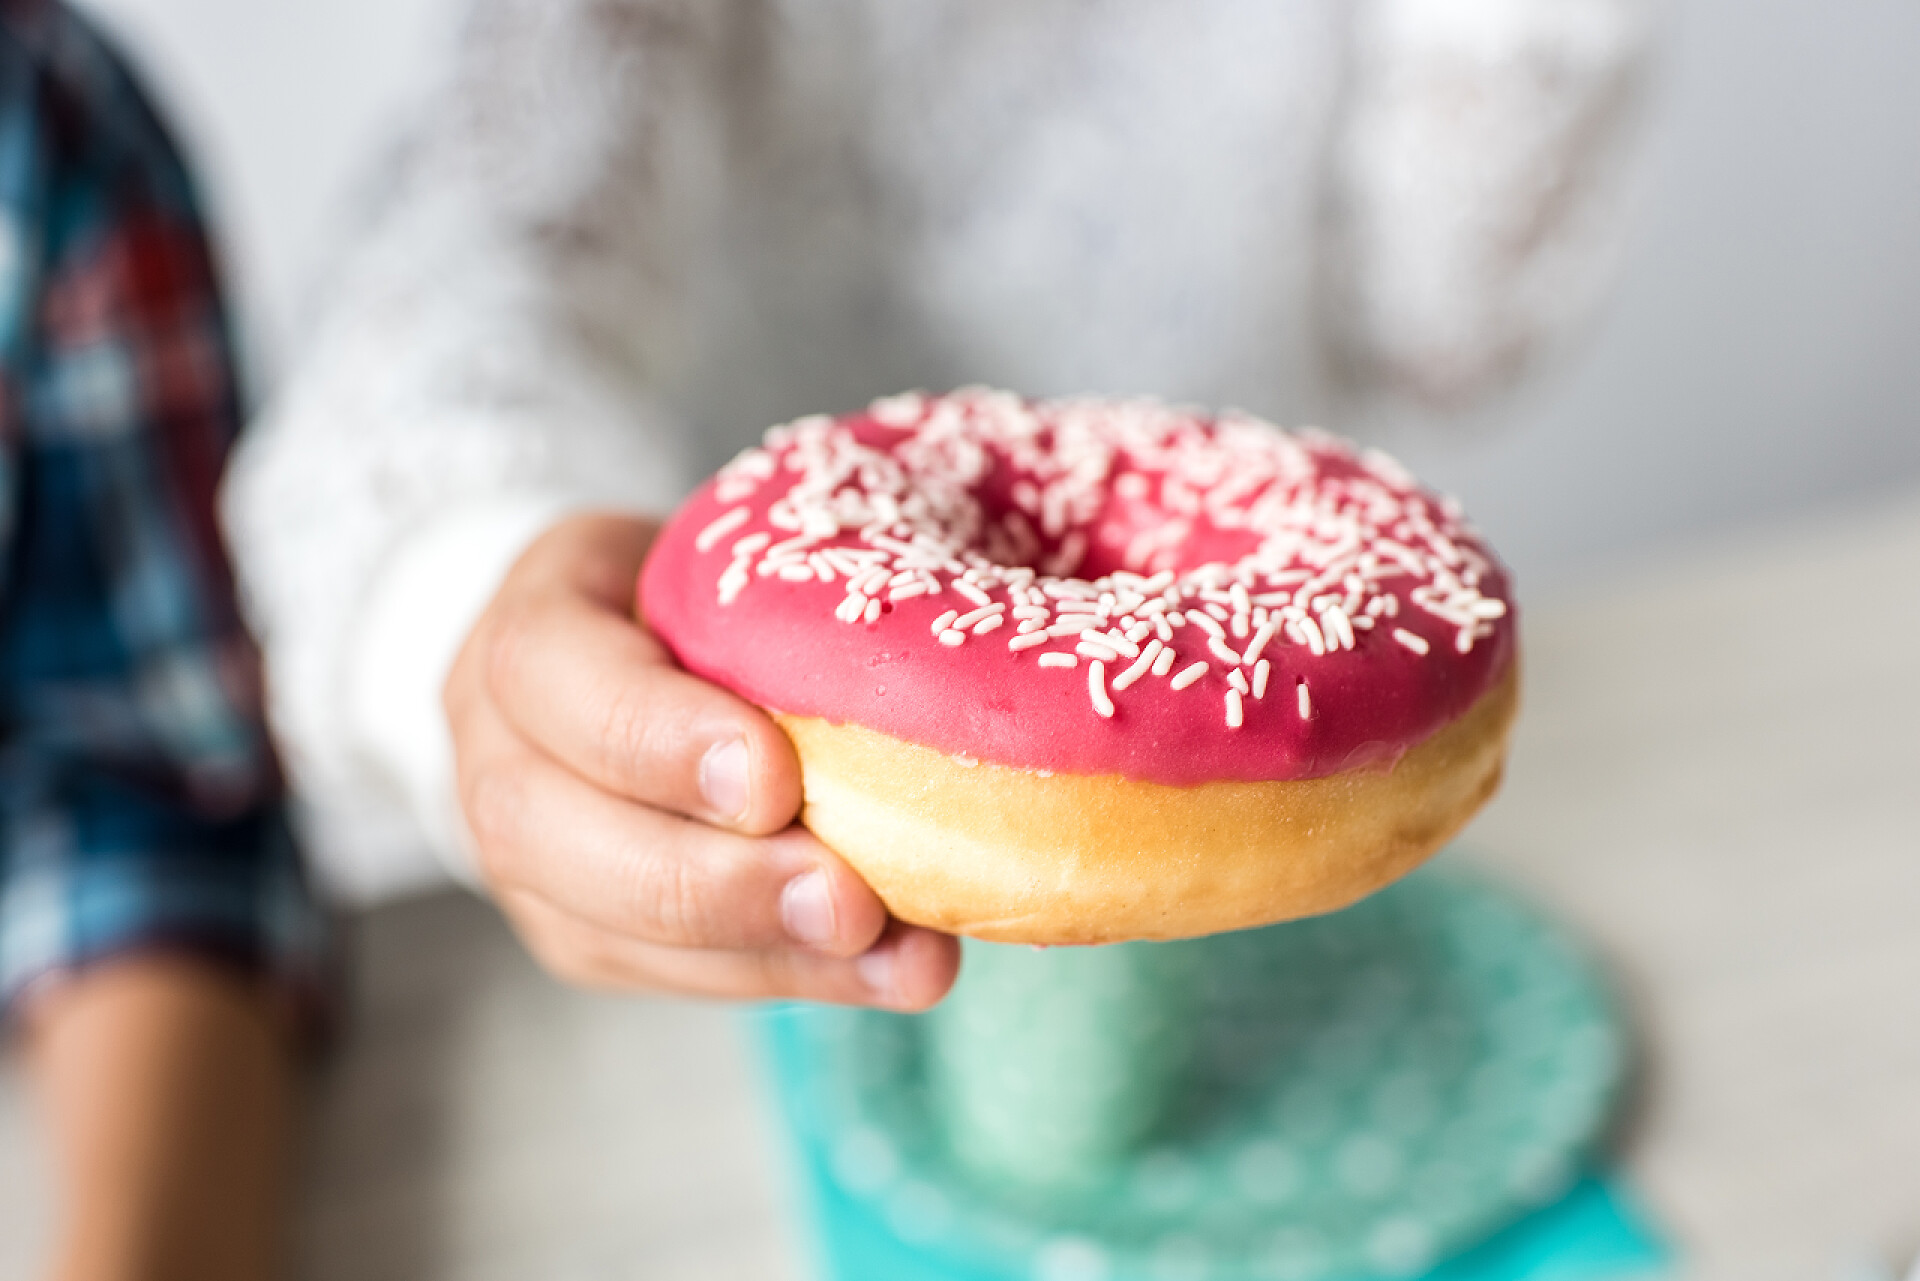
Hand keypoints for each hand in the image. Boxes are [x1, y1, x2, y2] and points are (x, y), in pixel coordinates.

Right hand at [444, 512, 959, 1007]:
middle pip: (550, 831)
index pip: (549, 675)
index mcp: (529, 628)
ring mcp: (526, 856)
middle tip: (847, 902)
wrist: (625, 658)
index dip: (657, 737)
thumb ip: (792, 608)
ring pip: (605, 928)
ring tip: (894, 959)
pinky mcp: (578, 932)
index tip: (777, 780)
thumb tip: (944, 662)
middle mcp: (496, 746)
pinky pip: (667, 977)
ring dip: (766, 954)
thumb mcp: (732, 568)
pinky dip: (787, 978)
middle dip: (712, 881)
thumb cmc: (702, 597)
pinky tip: (885, 974)